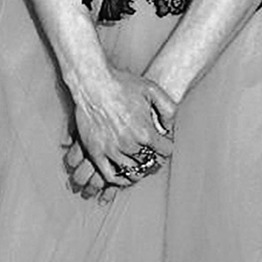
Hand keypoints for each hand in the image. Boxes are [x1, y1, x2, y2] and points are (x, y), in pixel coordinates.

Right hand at [68, 67, 174, 192]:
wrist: (91, 82)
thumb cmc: (121, 84)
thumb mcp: (152, 90)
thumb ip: (169, 109)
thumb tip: (169, 127)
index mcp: (145, 132)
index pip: (165, 151)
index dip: (166, 146)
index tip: (162, 143)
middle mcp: (129, 144)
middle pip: (149, 162)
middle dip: (153, 157)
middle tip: (151, 152)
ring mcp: (111, 149)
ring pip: (132, 172)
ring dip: (139, 170)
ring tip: (138, 163)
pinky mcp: (95, 152)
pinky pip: (109, 175)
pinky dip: (119, 180)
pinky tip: (123, 175)